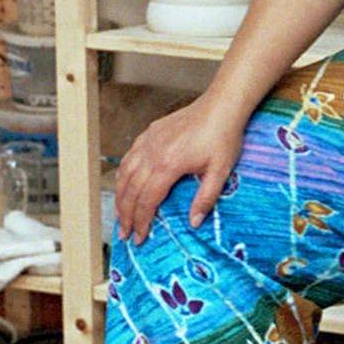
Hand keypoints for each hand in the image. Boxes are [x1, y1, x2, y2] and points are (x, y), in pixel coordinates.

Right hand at [113, 92, 245, 245]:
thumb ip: (206, 198)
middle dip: (125, 215)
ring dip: (120, 197)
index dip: (141, 222)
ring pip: (124, 174)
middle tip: (124, 234)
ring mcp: (148, 142)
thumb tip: (194, 222)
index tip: (140, 238)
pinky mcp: (149, 133)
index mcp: (168, 165)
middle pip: (130, 191)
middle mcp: (152, 153)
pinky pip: (128, 158)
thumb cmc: (223, 136)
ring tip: (120, 215)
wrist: (221, 105)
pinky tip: (123, 185)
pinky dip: (122, 175)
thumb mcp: (221, 171)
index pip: (147, 201)